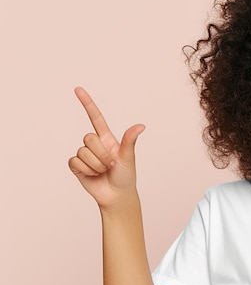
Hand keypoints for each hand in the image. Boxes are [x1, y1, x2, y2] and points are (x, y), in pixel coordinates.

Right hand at [68, 87, 144, 207]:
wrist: (117, 195)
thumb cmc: (126, 176)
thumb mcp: (129, 158)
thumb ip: (130, 141)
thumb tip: (141, 126)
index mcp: (107, 139)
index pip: (96, 117)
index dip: (87, 103)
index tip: (78, 89)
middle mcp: (95, 144)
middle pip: (88, 138)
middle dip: (101, 154)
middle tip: (111, 165)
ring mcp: (85, 154)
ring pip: (83, 151)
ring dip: (96, 164)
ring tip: (104, 171)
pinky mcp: (77, 166)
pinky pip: (75, 161)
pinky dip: (86, 170)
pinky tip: (94, 175)